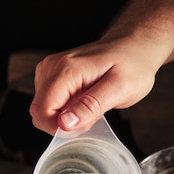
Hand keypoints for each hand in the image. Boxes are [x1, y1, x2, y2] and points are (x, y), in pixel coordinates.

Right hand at [29, 37, 159, 134]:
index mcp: (66, 70)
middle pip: (39, 111)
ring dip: (65, 117)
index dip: (58, 127)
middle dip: (63, 123)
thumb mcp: (121, 89)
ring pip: (43, 109)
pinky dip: (66, 109)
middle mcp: (52, 67)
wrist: (134, 46)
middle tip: (91, 115)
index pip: (42, 110)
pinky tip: (84, 100)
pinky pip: (49, 103)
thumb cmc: (132, 65)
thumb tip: (64, 123)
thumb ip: (91, 106)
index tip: (83, 125)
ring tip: (91, 104)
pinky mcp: (52, 75)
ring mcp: (50, 70)